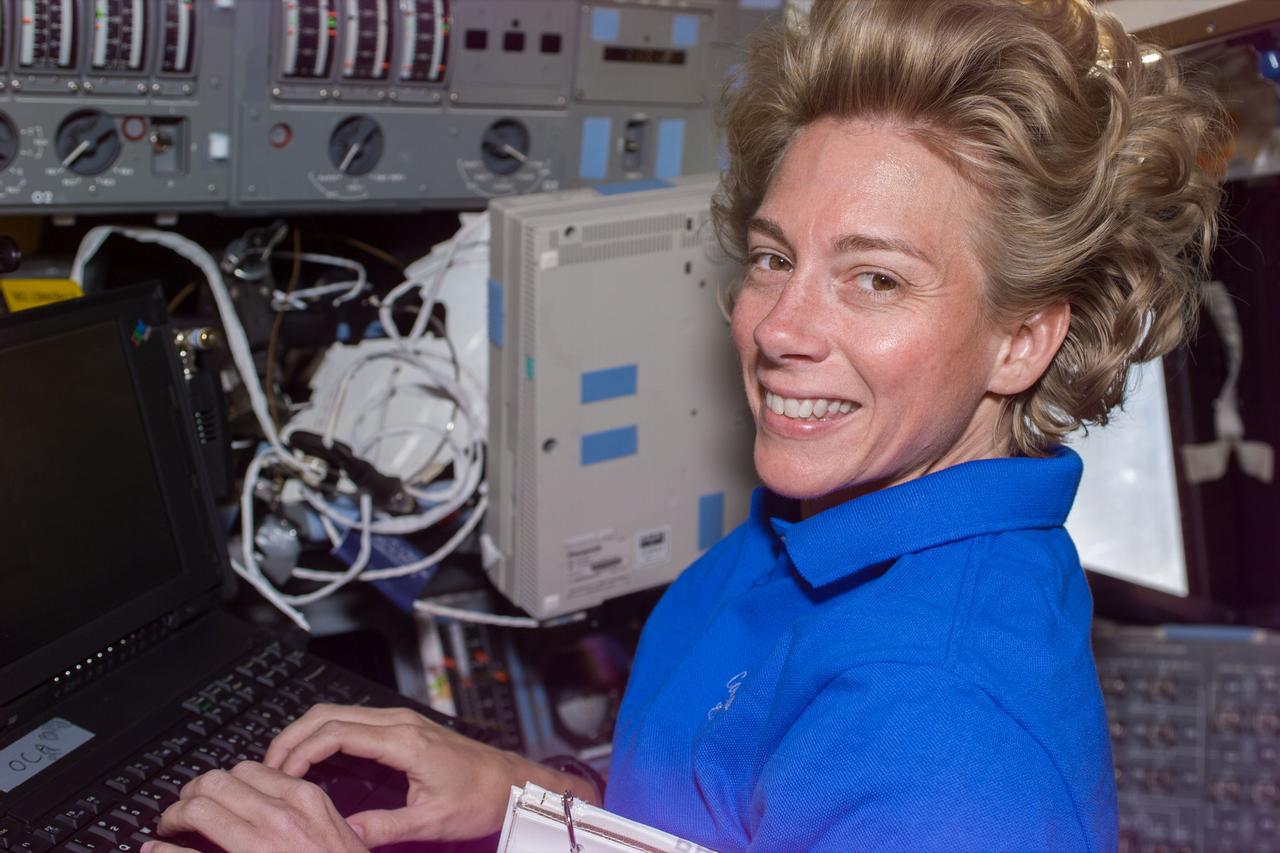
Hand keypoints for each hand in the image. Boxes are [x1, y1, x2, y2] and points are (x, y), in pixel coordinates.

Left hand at [142, 760, 366, 852]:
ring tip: (170, 826)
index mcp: (305, 800)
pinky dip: (165, 852)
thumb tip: (274, 801)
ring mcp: (257, 845)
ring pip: (199, 807)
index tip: (215, 793)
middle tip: (184, 807)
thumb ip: (308, 813)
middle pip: (217, 781)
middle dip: (193, 792)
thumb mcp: (338, 834)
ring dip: (175, 814)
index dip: (224, 780)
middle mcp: (279, 816)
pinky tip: (155, 850)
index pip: (249, 770)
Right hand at [263, 703, 595, 845]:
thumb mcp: (431, 821)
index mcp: (403, 741)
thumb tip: (343, 835)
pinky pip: (353, 721)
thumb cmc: (480, 797)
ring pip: (338, 713)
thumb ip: (384, 828)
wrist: (511, 781)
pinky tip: (313, 759)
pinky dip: (324, 734)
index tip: (278, 773)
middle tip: (267, 768)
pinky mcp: (403, 728)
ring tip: (282, 766)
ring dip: (305, 734)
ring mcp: (401, 721)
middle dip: (290, 737)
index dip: (299, 750)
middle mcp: (399, 723)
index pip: (335, 732)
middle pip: (328, 714)